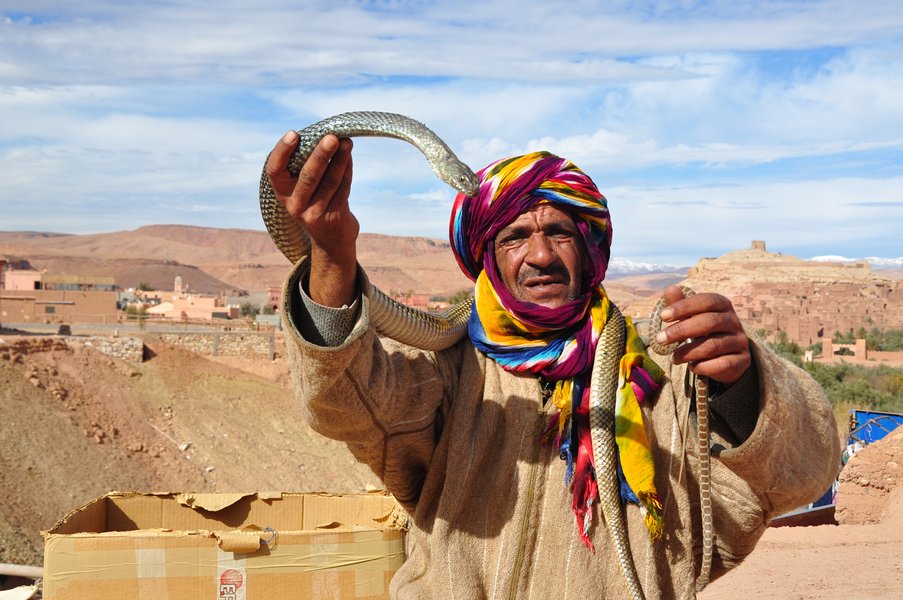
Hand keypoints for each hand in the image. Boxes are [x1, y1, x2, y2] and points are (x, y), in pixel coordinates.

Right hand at [265, 132, 358, 306]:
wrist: (332, 240)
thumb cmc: (315, 202)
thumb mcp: (303, 189)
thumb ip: (305, 165)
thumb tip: (322, 134)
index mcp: (282, 193)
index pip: (275, 171)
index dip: (282, 152)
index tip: (294, 134)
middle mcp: (295, 206)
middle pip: (308, 176)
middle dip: (321, 154)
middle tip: (332, 137)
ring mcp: (315, 214)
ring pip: (330, 181)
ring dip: (340, 159)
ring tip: (347, 142)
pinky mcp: (334, 217)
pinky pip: (343, 188)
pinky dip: (347, 170)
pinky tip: (349, 156)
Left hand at [654, 285, 750, 383]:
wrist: (728, 357)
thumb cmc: (705, 331)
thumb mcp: (693, 317)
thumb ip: (681, 305)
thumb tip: (669, 289)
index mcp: (723, 305)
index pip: (705, 301)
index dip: (684, 307)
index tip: (663, 316)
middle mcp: (734, 321)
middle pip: (709, 322)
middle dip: (681, 330)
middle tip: (660, 339)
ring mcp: (740, 341)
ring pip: (713, 346)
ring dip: (688, 352)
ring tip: (674, 358)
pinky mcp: (742, 360)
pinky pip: (721, 364)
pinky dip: (703, 366)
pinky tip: (692, 366)